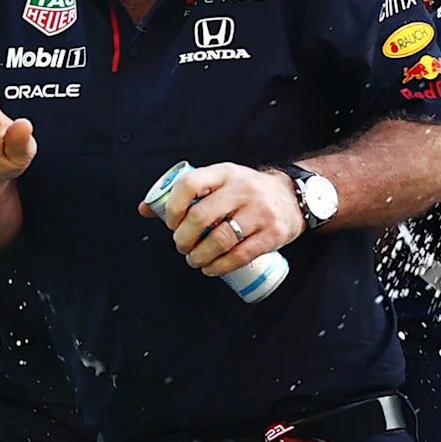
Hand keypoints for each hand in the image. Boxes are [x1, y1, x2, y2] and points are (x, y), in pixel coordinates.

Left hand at [147, 162, 302, 278]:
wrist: (294, 196)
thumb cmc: (248, 191)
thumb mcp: (221, 182)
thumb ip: (187, 193)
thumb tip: (146, 209)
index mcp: (225, 173)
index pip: (190, 184)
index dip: (173, 207)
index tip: (171, 223)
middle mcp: (243, 189)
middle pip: (201, 216)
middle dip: (183, 238)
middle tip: (181, 246)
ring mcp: (260, 212)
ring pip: (220, 240)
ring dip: (199, 256)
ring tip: (194, 260)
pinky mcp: (273, 234)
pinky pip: (240, 256)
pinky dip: (220, 267)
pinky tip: (211, 269)